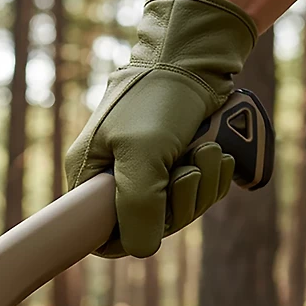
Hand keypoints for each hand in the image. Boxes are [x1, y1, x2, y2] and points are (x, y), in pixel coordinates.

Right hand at [65, 0, 256, 258]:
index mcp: (88, 177)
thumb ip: (138, 207)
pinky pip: (196, 194)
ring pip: (177, 211)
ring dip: (202, 188)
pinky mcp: (175, 164)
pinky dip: (212, 180)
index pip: (101, 235)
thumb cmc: (159, 98)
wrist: (195, 55)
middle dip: (179, 204)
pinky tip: (217, 154)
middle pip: (147, 226)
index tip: (156, 217)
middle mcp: (113, 179)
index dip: (131, 236)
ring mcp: (146, 172)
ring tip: (208, 151)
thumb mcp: (143, 154)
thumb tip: (141, 250)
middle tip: (189, 171)